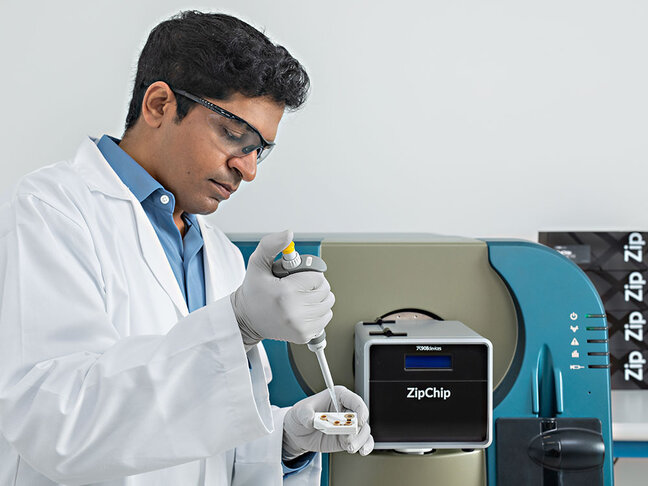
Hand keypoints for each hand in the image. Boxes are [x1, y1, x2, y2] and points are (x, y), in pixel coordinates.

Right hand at [230, 230, 334, 345]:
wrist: (246, 319)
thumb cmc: (253, 292)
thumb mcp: (257, 263)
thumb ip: (271, 245)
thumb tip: (288, 234)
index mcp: (285, 293)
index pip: (317, 278)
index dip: (309, 275)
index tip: (296, 278)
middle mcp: (294, 312)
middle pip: (325, 291)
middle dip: (315, 286)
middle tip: (300, 286)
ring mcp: (300, 327)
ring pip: (328, 305)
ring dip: (319, 298)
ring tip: (302, 297)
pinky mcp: (304, 336)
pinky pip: (325, 318)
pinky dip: (318, 312)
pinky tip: (303, 309)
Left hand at [282, 386, 373, 458]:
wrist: (299, 431)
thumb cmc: (302, 414)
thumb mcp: (301, 411)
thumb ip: (306, 414)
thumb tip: (311, 421)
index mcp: (339, 397)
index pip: (355, 401)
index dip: (360, 410)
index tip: (358, 421)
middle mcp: (347, 410)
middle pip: (361, 418)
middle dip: (357, 430)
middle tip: (347, 438)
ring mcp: (349, 425)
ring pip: (364, 431)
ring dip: (359, 441)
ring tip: (348, 447)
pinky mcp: (349, 437)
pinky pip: (363, 441)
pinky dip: (365, 446)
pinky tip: (362, 451)